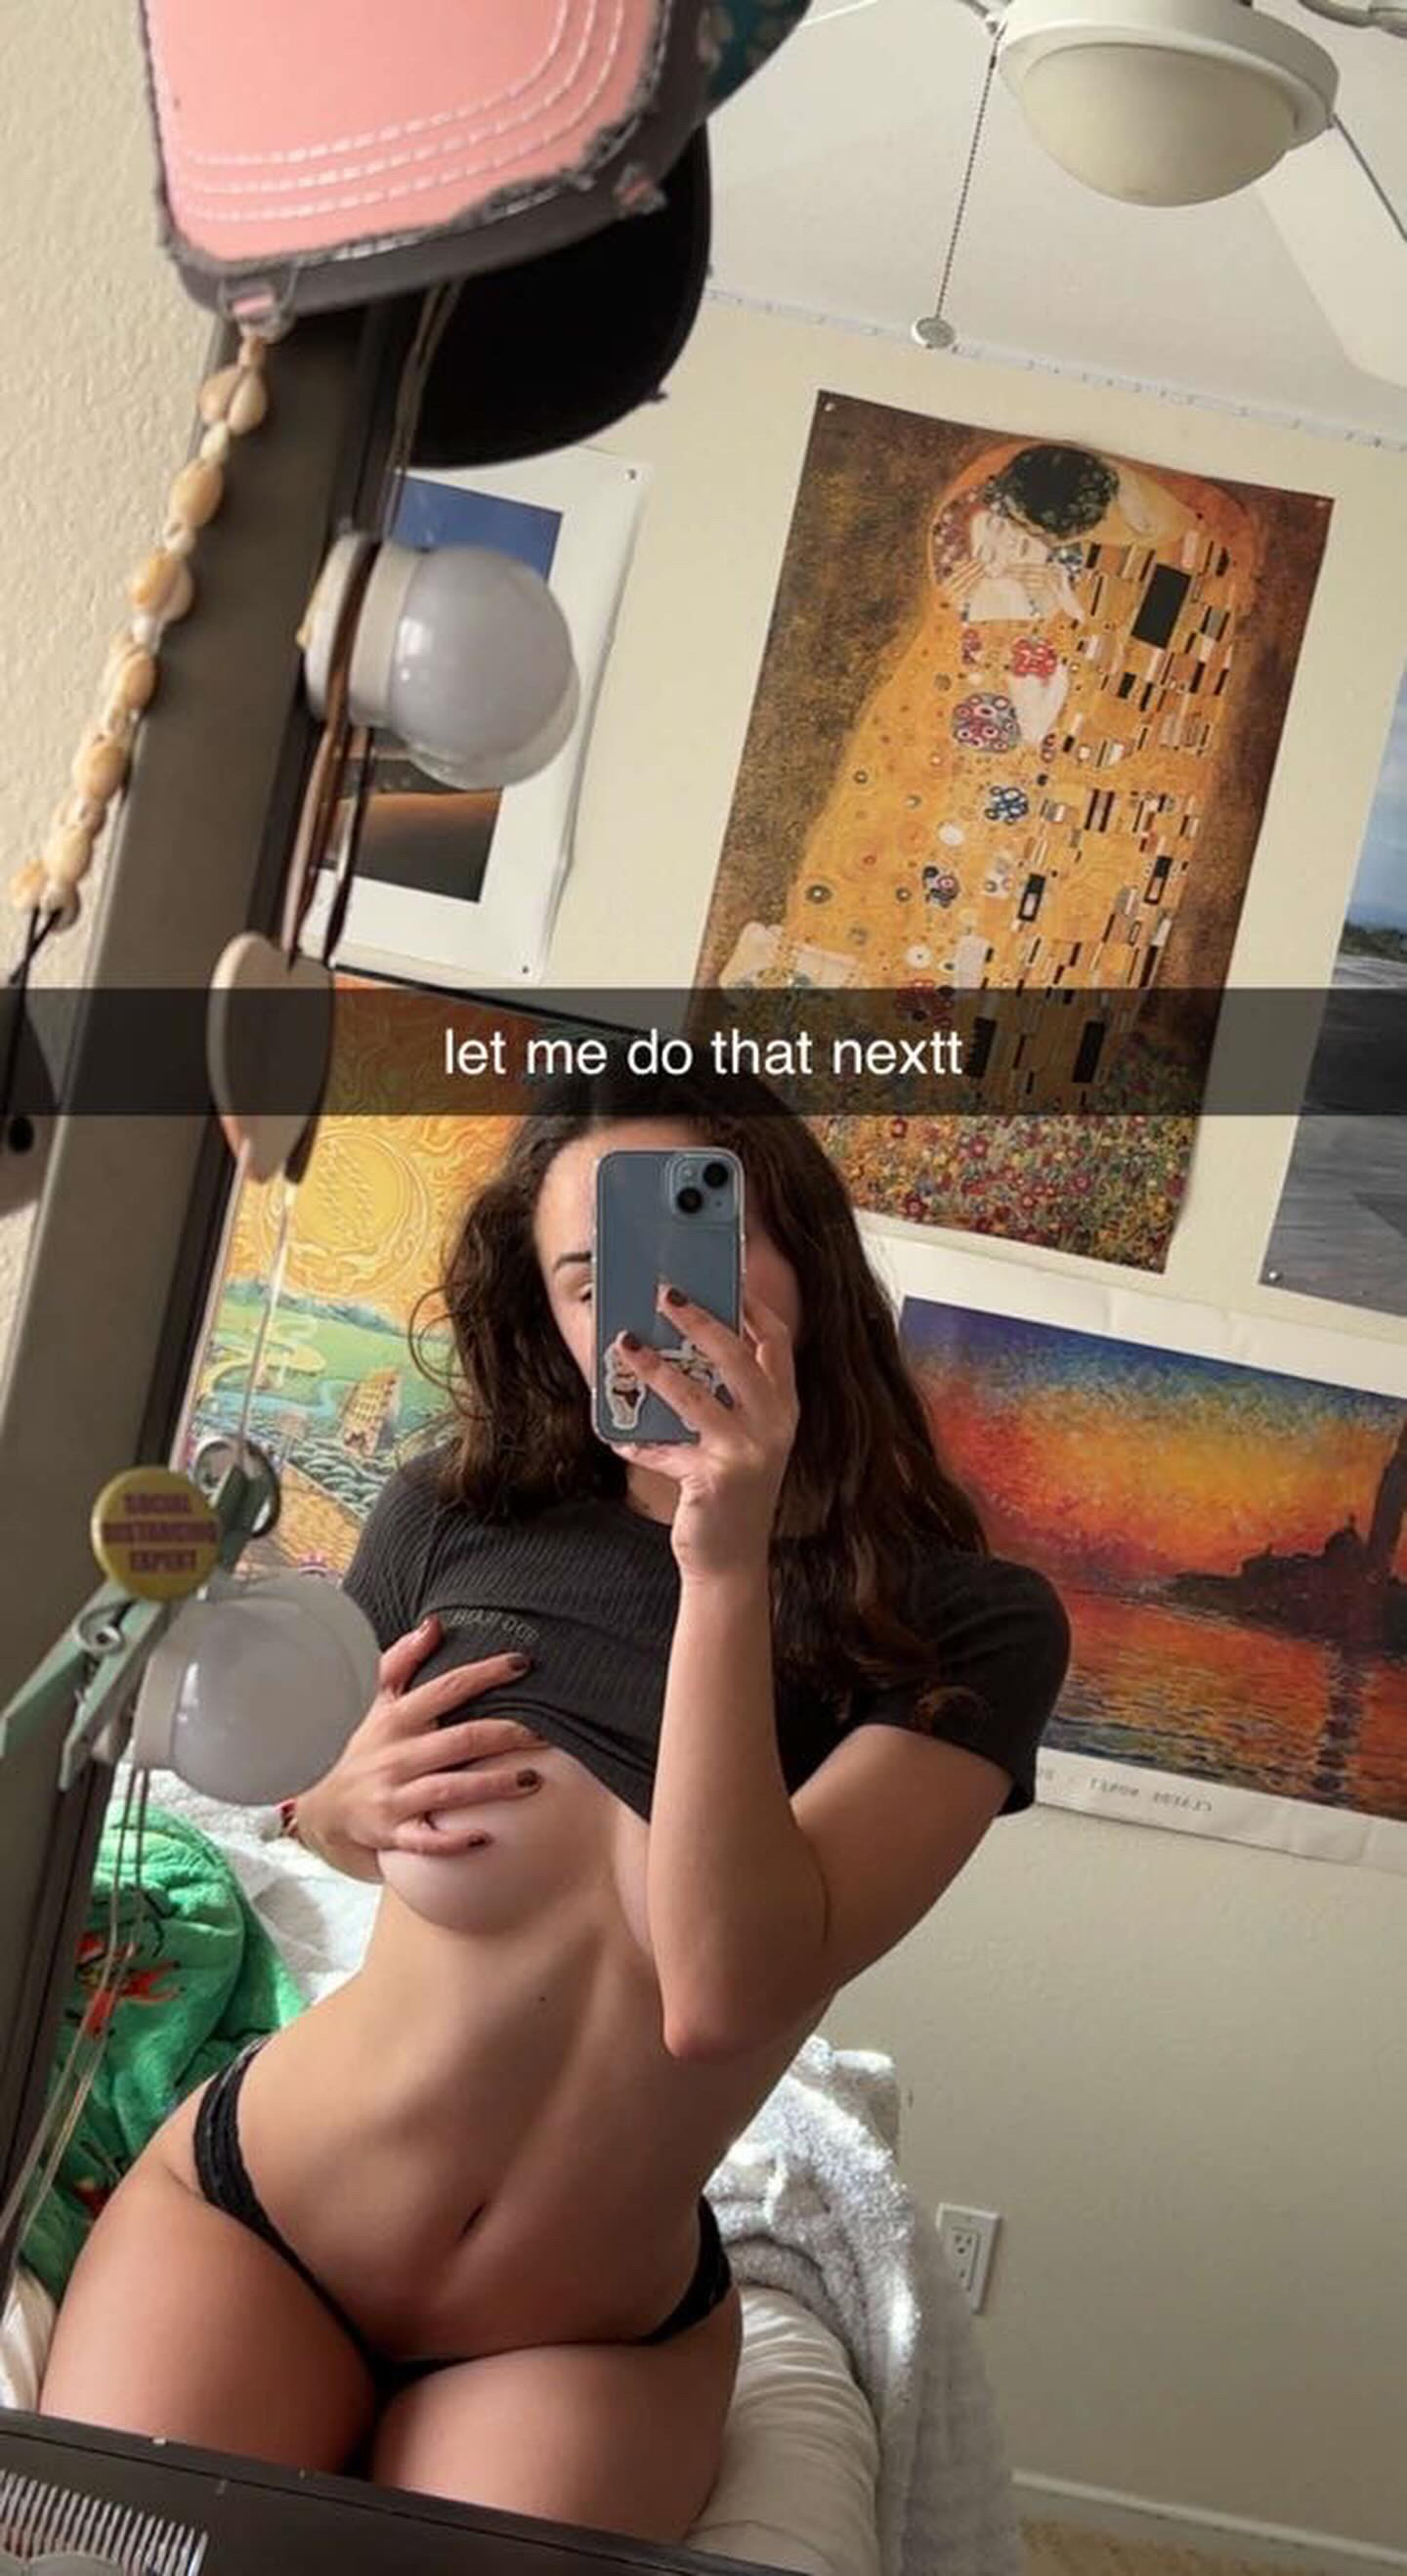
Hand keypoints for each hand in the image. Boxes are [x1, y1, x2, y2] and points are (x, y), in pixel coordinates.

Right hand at [294, 1615, 548, 1868]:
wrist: (324, 1806)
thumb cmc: (364, 1747)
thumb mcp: (375, 1702)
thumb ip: (402, 1660)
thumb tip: (435, 1624)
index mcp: (396, 1719)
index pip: (446, 1688)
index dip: (485, 1674)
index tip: (521, 1664)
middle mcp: (397, 1756)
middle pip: (460, 1739)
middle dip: (505, 1734)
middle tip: (545, 1731)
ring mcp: (395, 1797)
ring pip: (450, 1789)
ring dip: (494, 1785)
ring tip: (533, 1779)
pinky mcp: (393, 1833)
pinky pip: (426, 1841)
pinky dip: (454, 1840)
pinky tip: (486, 1836)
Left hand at [612, 1286, 798, 1581]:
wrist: (731, 1561)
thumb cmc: (730, 1492)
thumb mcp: (741, 1440)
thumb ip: (726, 1399)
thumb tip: (678, 1349)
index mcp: (784, 1408)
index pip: (776, 1342)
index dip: (752, 1307)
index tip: (725, 1279)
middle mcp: (774, 1426)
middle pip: (737, 1355)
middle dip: (700, 1319)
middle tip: (666, 1293)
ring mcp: (747, 1452)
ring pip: (695, 1394)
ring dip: (655, 1367)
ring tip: (626, 1344)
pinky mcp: (714, 1478)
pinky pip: (664, 1449)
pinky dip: (636, 1442)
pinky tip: (616, 1436)